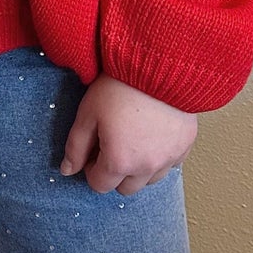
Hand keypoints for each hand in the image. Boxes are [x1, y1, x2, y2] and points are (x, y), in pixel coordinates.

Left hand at [59, 74, 197, 193]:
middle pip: (125, 188)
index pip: (99, 185)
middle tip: (112, 145)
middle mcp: (146, 167)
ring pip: (149, 180)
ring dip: (139, 168)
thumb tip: (67, 170)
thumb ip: (75, 147)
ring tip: (134, 140)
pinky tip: (153, 135)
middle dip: (115, 173)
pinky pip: (170, 164)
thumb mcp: (88, 114)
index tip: (93, 149)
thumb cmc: (120, 86)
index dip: (91, 168)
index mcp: (119, 162)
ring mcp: (169, 158)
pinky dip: (160, 157)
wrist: (160, 64)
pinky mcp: (186, 146)